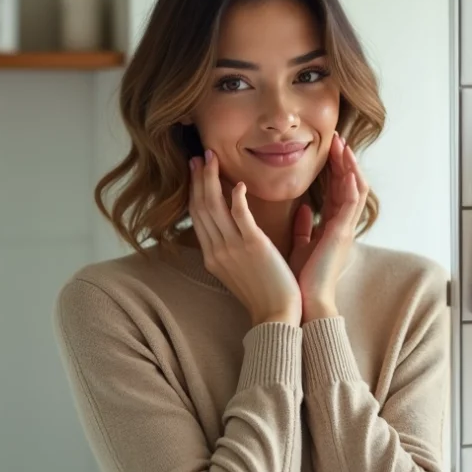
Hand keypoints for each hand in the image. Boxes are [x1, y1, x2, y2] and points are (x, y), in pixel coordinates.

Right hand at [189, 150, 301, 326]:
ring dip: (212, 179)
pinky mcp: (254, 246)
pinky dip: (237, 198)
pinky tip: (239, 183)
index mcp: (212, 256)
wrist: (276, 316)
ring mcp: (233, 247)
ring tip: (212, 158)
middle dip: (199, 178)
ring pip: (214, 206)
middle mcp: (217, 250)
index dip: (195, 190)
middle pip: (200, 206)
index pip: (197, 216)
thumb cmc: (264, 294)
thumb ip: (232, 249)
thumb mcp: (238, 270)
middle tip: (200, 155)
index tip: (196, 170)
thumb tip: (233, 231)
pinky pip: (240, 215)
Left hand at [288, 132, 368, 321]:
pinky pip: (352, 206)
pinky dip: (352, 187)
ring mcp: (345, 229)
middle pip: (349, 184)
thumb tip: (302, 209)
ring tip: (344, 146)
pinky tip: (348, 170)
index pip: (338, 190)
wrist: (306, 302)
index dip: (335, 168)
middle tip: (338, 138)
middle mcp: (342, 225)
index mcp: (332, 226)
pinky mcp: (342, 235)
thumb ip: (304, 227)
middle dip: (344, 160)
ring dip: (350, 167)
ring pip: (355, 190)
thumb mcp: (302, 246)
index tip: (329, 148)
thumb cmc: (302, 279)